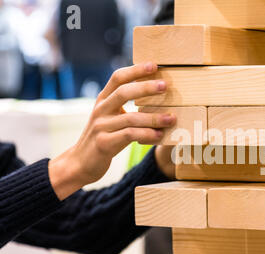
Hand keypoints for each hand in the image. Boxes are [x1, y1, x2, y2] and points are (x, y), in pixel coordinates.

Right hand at [49, 62, 176, 199]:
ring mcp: (101, 126)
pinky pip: (129, 136)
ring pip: (130, 117)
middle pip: (123, 92)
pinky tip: (159, 135)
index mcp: (103, 101)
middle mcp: (100, 110)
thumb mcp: (110, 119)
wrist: (79, 163)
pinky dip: (147, 135)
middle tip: (165, 85)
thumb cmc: (103, 139)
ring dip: (153, 117)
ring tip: (171, 118)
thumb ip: (125, 109)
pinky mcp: (104, 143)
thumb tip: (155, 100)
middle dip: (145, 87)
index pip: (117, 78)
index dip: (135, 70)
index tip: (154, 65)